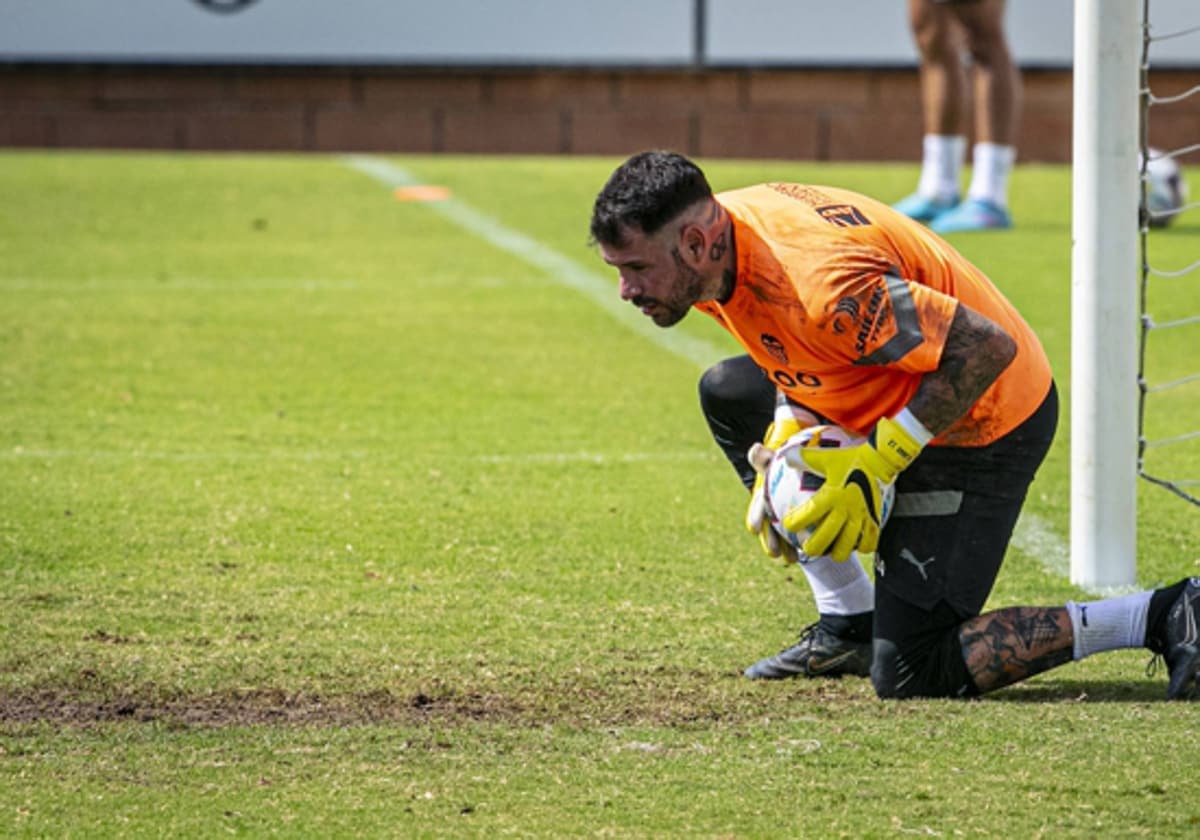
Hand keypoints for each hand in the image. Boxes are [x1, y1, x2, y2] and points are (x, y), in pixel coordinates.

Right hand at [745, 419, 802, 562]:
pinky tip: (814, 555)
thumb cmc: (791, 463)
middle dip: (770, 540)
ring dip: (785, 548)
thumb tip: (754, 448)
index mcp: (765, 495)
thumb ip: (769, 455)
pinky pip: (800, 536)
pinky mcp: (800, 524)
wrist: (810, 469)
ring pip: (783, 536)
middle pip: (769, 527)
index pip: (758, 506)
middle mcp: (772, 509)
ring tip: (791, 559)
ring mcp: (785, 518)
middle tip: (774, 552)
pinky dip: (804, 545)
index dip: (756, 517)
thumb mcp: (781, 458)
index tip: (754, 528)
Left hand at [782, 418, 921, 560]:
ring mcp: (861, 516)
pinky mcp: (875, 519)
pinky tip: (855, 546)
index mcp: (831, 495)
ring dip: (837, 552)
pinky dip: (861, 547)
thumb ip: (803, 458)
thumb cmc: (849, 458)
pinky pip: (869, 542)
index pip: (809, 514)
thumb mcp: (825, 457)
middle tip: (806, 548)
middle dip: (813, 547)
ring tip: (830, 552)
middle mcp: (846, 508)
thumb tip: (784, 457)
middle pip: (826, 538)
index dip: (795, 523)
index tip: (788, 525)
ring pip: (848, 545)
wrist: (880, 460)